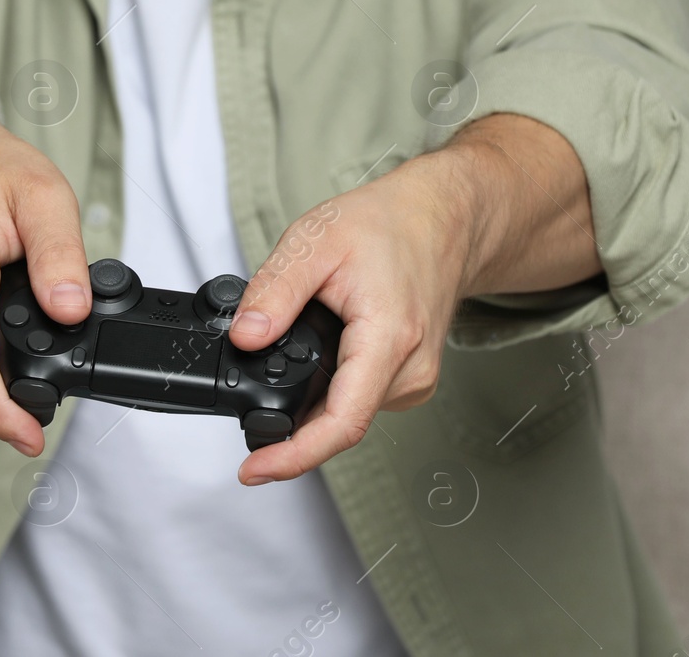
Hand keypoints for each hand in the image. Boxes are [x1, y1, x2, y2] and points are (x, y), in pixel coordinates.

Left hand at [228, 114, 600, 484]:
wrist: (444, 219)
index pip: (343, 422)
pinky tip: (324, 350)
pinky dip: (330, 387)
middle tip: (247, 397)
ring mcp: (414, 379)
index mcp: (389, 338)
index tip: (254, 470)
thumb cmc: (390, 225)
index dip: (294, 456)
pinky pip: (359, 399)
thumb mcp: (316, 241)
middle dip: (288, 419)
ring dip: (310, 397)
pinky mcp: (410, 379)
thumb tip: (244, 338)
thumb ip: (274, 291)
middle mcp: (410, 370)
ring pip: (347, 411)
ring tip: (297, 344)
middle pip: (338, 422)